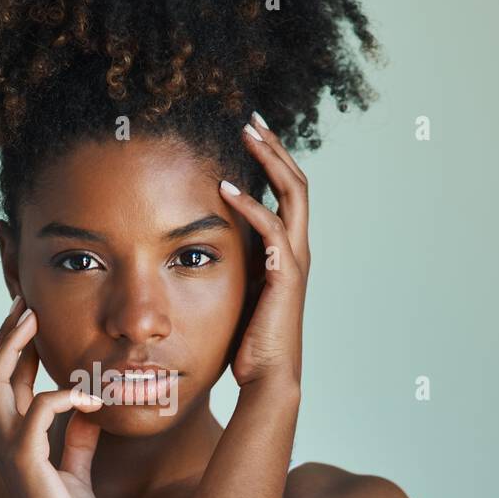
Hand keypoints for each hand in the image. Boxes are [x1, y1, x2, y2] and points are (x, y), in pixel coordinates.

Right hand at [0, 296, 103, 497]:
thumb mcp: (76, 469)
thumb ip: (77, 439)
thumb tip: (87, 410)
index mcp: (18, 436)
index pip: (11, 380)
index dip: (19, 345)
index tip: (34, 314)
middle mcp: (6, 435)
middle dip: (7, 332)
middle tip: (26, 301)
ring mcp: (11, 446)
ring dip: (15, 344)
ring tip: (33, 317)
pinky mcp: (27, 459)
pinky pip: (39, 410)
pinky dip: (65, 397)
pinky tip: (91, 398)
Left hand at [219, 114, 310, 388]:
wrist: (267, 379)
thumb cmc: (249, 343)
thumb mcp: (238, 292)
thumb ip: (231, 266)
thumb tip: (200, 248)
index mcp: (288, 252)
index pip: (288, 193)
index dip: (273, 161)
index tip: (250, 134)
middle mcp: (298, 250)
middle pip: (296, 182)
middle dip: (274, 147)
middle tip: (250, 118)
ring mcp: (295, 261)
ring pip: (293, 195)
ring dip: (270, 161)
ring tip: (246, 134)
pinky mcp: (285, 276)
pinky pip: (271, 229)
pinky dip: (251, 205)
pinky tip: (226, 189)